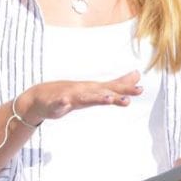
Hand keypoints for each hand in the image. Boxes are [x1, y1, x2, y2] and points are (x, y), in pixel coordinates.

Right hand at [22, 70, 142, 123]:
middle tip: (127, 98)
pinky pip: (58, 104)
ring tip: (107, 99)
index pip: (111, 89)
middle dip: (114, 95)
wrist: (40, 97)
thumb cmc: (70, 93)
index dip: (125, 90)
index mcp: (92, 90)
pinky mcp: (55, 104)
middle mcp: (83, 91)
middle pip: (100, 93)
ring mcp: (69, 96)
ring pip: (83, 98)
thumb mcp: (95, 90)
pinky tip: (65, 102)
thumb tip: (138, 76)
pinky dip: (62, 103)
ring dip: (94, 98)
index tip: (140, 89)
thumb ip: (117, 85)